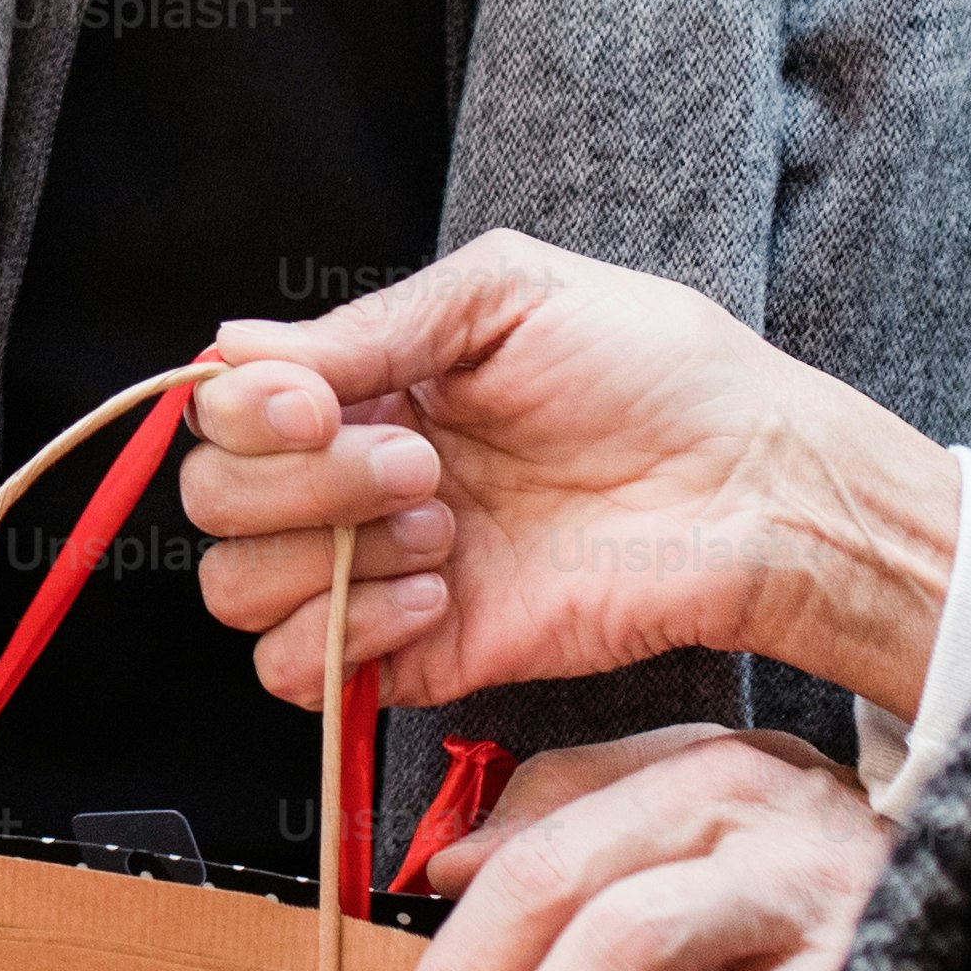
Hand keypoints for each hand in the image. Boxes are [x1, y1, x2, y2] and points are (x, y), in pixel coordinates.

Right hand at [183, 229, 961, 716]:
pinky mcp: (418, 656)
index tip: (317, 401)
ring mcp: (381, 573)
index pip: (223, 409)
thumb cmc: (659, 375)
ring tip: (443, 525)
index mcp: (367, 387)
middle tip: (422, 462)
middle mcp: (353, 481)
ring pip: (239, 591)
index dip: (247, 411)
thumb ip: (368, 326)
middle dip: (299, 482)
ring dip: (325, 555)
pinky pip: (301, 674)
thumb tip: (231, 349)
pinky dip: (346, 632)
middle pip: (216, 503)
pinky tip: (438, 591)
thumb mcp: (507, 296)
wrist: (754, 490)